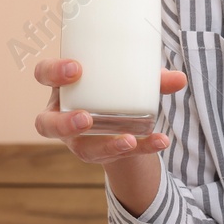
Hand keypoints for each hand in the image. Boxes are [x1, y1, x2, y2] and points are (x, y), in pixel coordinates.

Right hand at [32, 58, 185, 163]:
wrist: (120, 119)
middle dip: (65, 124)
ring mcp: (78, 139)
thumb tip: (179, 78)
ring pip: (81, 148)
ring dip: (104, 146)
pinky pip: (116, 155)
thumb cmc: (114, 87)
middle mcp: (62, 114)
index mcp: (62, 85)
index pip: (43, 75)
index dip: (53, 73)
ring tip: (128, 140)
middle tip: (87, 119)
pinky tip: (160, 141)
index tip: (76, 68)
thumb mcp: (127, 77)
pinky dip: (142, 148)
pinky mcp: (99, 154)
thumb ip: (152, 78)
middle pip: (48, 124)